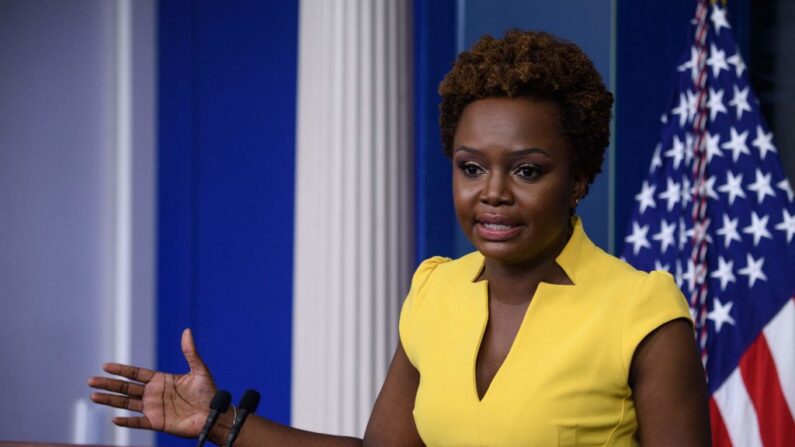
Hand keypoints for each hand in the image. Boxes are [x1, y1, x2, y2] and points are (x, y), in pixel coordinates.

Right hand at [88, 328, 217, 437]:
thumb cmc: (209, 393)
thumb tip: (187, 330)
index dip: (121, 370)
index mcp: (161, 380)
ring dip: (111, 400)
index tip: (105, 366)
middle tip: (91, 381)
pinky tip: (115, 419)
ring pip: (127, 404)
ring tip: (94, 396)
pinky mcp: (157, 423)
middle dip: (109, 384)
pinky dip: (127, 422)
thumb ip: (190, 352)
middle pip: (126, 388)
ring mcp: (154, 409)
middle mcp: (154, 394)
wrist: (214, 414)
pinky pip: (138, 422)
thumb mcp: (199, 370)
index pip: (136, 374)